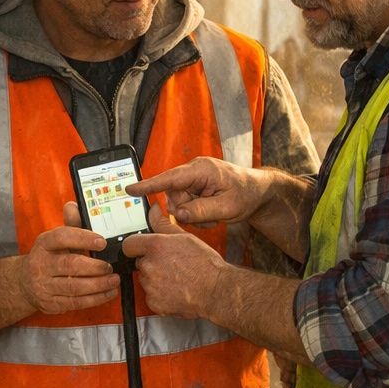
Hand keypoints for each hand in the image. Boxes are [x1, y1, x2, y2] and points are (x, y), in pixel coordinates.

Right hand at [18, 201, 119, 314]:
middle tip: (110, 267)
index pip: (61, 237)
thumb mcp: (55, 240)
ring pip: (74, 286)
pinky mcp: (50, 303)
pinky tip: (108, 293)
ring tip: (114, 280)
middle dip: (94, 267)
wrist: (24, 284)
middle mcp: (40, 264)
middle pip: (69, 265)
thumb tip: (74, 205)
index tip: (102, 242)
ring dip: (98, 285)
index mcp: (43, 244)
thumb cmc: (48, 258)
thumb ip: (70, 225)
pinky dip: (95, 299)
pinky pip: (76, 303)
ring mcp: (44, 286)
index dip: (83, 238)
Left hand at [121, 203, 227, 318]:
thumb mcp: (185, 237)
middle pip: (140, 262)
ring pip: (146, 280)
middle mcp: (149, 266)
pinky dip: (160, 295)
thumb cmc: (205, 265)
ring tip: (176, 278)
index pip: (129, 244)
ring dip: (156, 279)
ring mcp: (150, 286)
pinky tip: (175, 290)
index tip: (142, 249)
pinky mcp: (154, 302)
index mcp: (156, 247)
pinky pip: (151, 296)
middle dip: (151, 263)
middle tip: (170, 265)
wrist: (216, 290)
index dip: (136, 247)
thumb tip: (153, 211)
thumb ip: (163, 224)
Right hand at [127, 156, 264, 225]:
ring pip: (178, 203)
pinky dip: (195, 213)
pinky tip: (209, 213)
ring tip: (212, 215)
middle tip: (207, 217)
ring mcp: (194, 179)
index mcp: (201, 170)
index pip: (168, 178)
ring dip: (192, 214)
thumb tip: (180, 214)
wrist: (259, 192)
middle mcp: (194, 171)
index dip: (148, 185)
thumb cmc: (247, 194)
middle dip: (186, 211)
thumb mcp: (227, 207)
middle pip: (173, 196)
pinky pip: (185, 204)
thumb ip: (201, 211)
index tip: (129, 189)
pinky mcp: (195, 187)